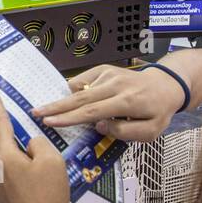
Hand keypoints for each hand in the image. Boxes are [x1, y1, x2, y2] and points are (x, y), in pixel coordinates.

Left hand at [0, 91, 73, 202]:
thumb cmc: (48, 197)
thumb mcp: (50, 160)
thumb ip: (38, 143)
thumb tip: (30, 144)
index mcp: (2, 156)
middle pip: (6, 143)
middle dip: (18, 135)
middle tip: (32, 125)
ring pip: (11, 160)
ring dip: (25, 155)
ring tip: (46, 160)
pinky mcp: (5, 198)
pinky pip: (14, 175)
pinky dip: (26, 170)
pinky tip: (42, 177)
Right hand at [31, 64, 182, 142]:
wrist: (166, 85)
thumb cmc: (157, 111)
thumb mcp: (150, 132)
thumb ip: (124, 133)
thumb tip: (98, 126)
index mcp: (127, 102)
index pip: (92, 111)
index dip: (69, 118)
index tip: (49, 122)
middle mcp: (115, 84)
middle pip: (80, 97)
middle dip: (55, 106)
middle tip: (35, 112)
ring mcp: (109, 74)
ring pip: (79, 88)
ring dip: (62, 100)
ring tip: (45, 108)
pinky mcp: (105, 69)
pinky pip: (82, 81)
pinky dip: (74, 91)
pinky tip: (70, 99)